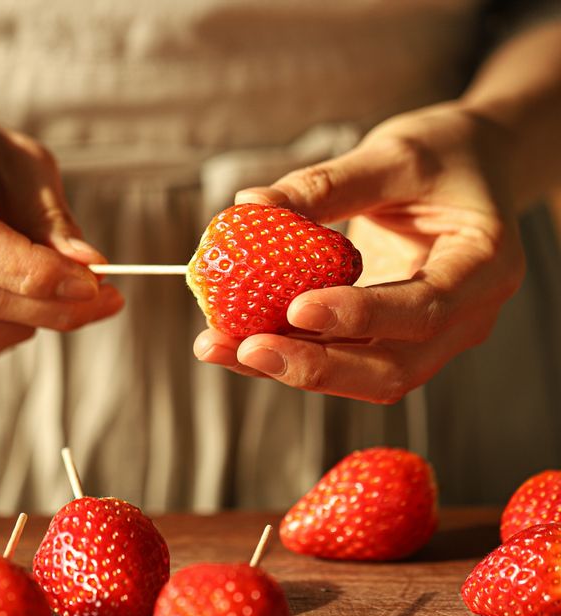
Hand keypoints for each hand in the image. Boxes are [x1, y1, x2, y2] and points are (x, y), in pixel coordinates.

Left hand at [193, 102, 525, 402]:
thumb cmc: (446, 154)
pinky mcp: (391, 340)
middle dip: (314, 367)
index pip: (424, 309)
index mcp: (483, 268)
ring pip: (359, 375)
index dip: (359, 315)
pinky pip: (341, 358)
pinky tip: (236, 339)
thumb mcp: (395, 153)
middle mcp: (463, 318)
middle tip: (245, 349)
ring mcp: (428, 338)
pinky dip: (290, 352)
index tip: (294, 307)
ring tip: (219, 346)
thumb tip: (250, 205)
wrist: (474, 170)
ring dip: (288, 367)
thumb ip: (328, 184)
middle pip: (390, 369)